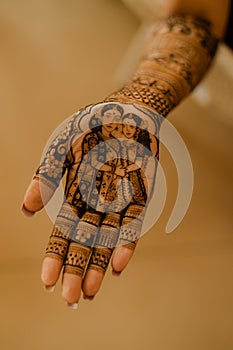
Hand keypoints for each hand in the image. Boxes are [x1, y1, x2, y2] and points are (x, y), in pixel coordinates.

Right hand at [22, 101, 159, 307]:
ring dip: (99, 263)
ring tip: (90, 292)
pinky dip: (126, 242)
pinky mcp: (141, 194)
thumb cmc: (90, 129)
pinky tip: (118, 265)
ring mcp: (119, 200)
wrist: (126, 111)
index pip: (63, 231)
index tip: (48, 281)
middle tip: (70, 299)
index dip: (56, 256)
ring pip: (108, 238)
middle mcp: (96, 202)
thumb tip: (25, 209)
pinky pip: (133, 222)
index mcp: (75, 194)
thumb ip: (46, 177)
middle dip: (77, 268)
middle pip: (85, 241)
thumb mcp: (62, 148)